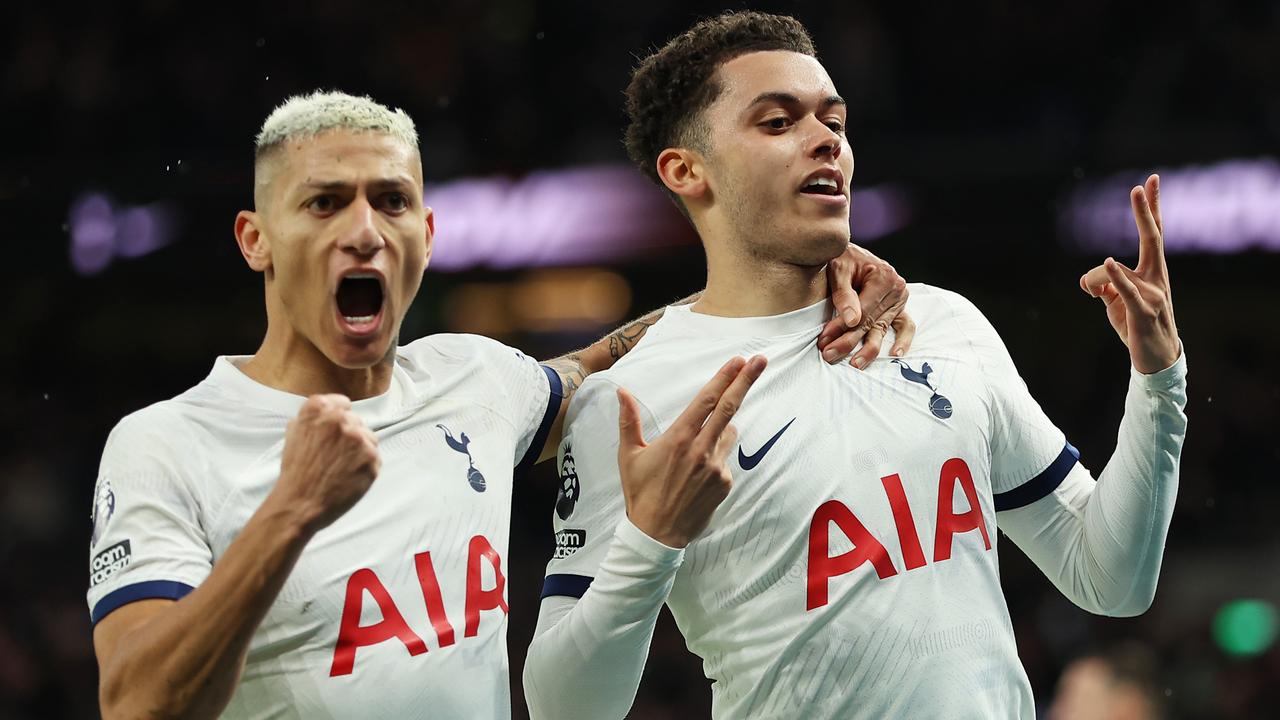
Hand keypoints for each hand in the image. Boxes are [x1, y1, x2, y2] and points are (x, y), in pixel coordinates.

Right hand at [273, 394, 380, 531]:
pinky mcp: (372, 458)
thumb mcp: (294, 436)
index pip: (342, 403)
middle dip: (349, 436)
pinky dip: (366, 467)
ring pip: (369, 437)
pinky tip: (349, 476)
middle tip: (336, 455)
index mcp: (319, 409)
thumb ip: (310, 419)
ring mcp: (359, 439)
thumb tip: (323, 413)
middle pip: (357, 421)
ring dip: (360, 450)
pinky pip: (375, 457)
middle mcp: (340, 420)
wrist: (300, 504)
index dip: (340, 417)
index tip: (337, 429)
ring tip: (341, 467)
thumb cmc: (296, 473)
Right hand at [616, 356, 765, 547]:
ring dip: (723, 428)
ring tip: (699, 446)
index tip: (738, 360)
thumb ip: (629, 420)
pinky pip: (725, 459)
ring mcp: (716, 467)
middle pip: (729, 407)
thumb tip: (622, 392)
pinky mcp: (725, 483)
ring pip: (728, 434)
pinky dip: (716, 457)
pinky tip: (696, 474)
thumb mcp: (629, 455)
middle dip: (746, 381)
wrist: (657, 533)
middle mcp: (700, 449)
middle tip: (760, 361)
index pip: (706, 400)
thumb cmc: (640, 492)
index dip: (724, 378)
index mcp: (678, 438)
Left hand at [818, 243, 915, 368]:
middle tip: (829, 354)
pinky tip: (895, 354)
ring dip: (869, 349)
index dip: (842, 328)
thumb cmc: (841, 258)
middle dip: (848, 341)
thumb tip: (851, 321)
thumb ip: (844, 294)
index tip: (824, 340)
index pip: (861, 311)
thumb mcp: (838, 269)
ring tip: (855, 364)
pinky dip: (903, 340)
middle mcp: (896, 289)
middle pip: (870, 323)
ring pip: (884, 329)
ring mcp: (899, 300)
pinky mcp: (898, 307)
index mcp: (884, 277)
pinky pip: (905, 326)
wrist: (848, 252)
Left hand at [1079, 174, 1180, 373]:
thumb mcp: (1116, 302)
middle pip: (1152, 237)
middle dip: (1145, 211)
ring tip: (1093, 295)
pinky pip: (1125, 289)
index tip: (1149, 181)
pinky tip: (1109, 263)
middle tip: (1141, 185)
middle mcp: (1157, 277)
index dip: (1150, 207)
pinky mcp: (1142, 310)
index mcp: (1152, 271)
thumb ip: (1104, 285)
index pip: (1153, 233)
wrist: (1156, 360)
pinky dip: (1114, 277)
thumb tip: (1090, 278)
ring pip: (1109, 271)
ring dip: (1092, 282)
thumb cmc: (1137, 326)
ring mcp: (1153, 293)